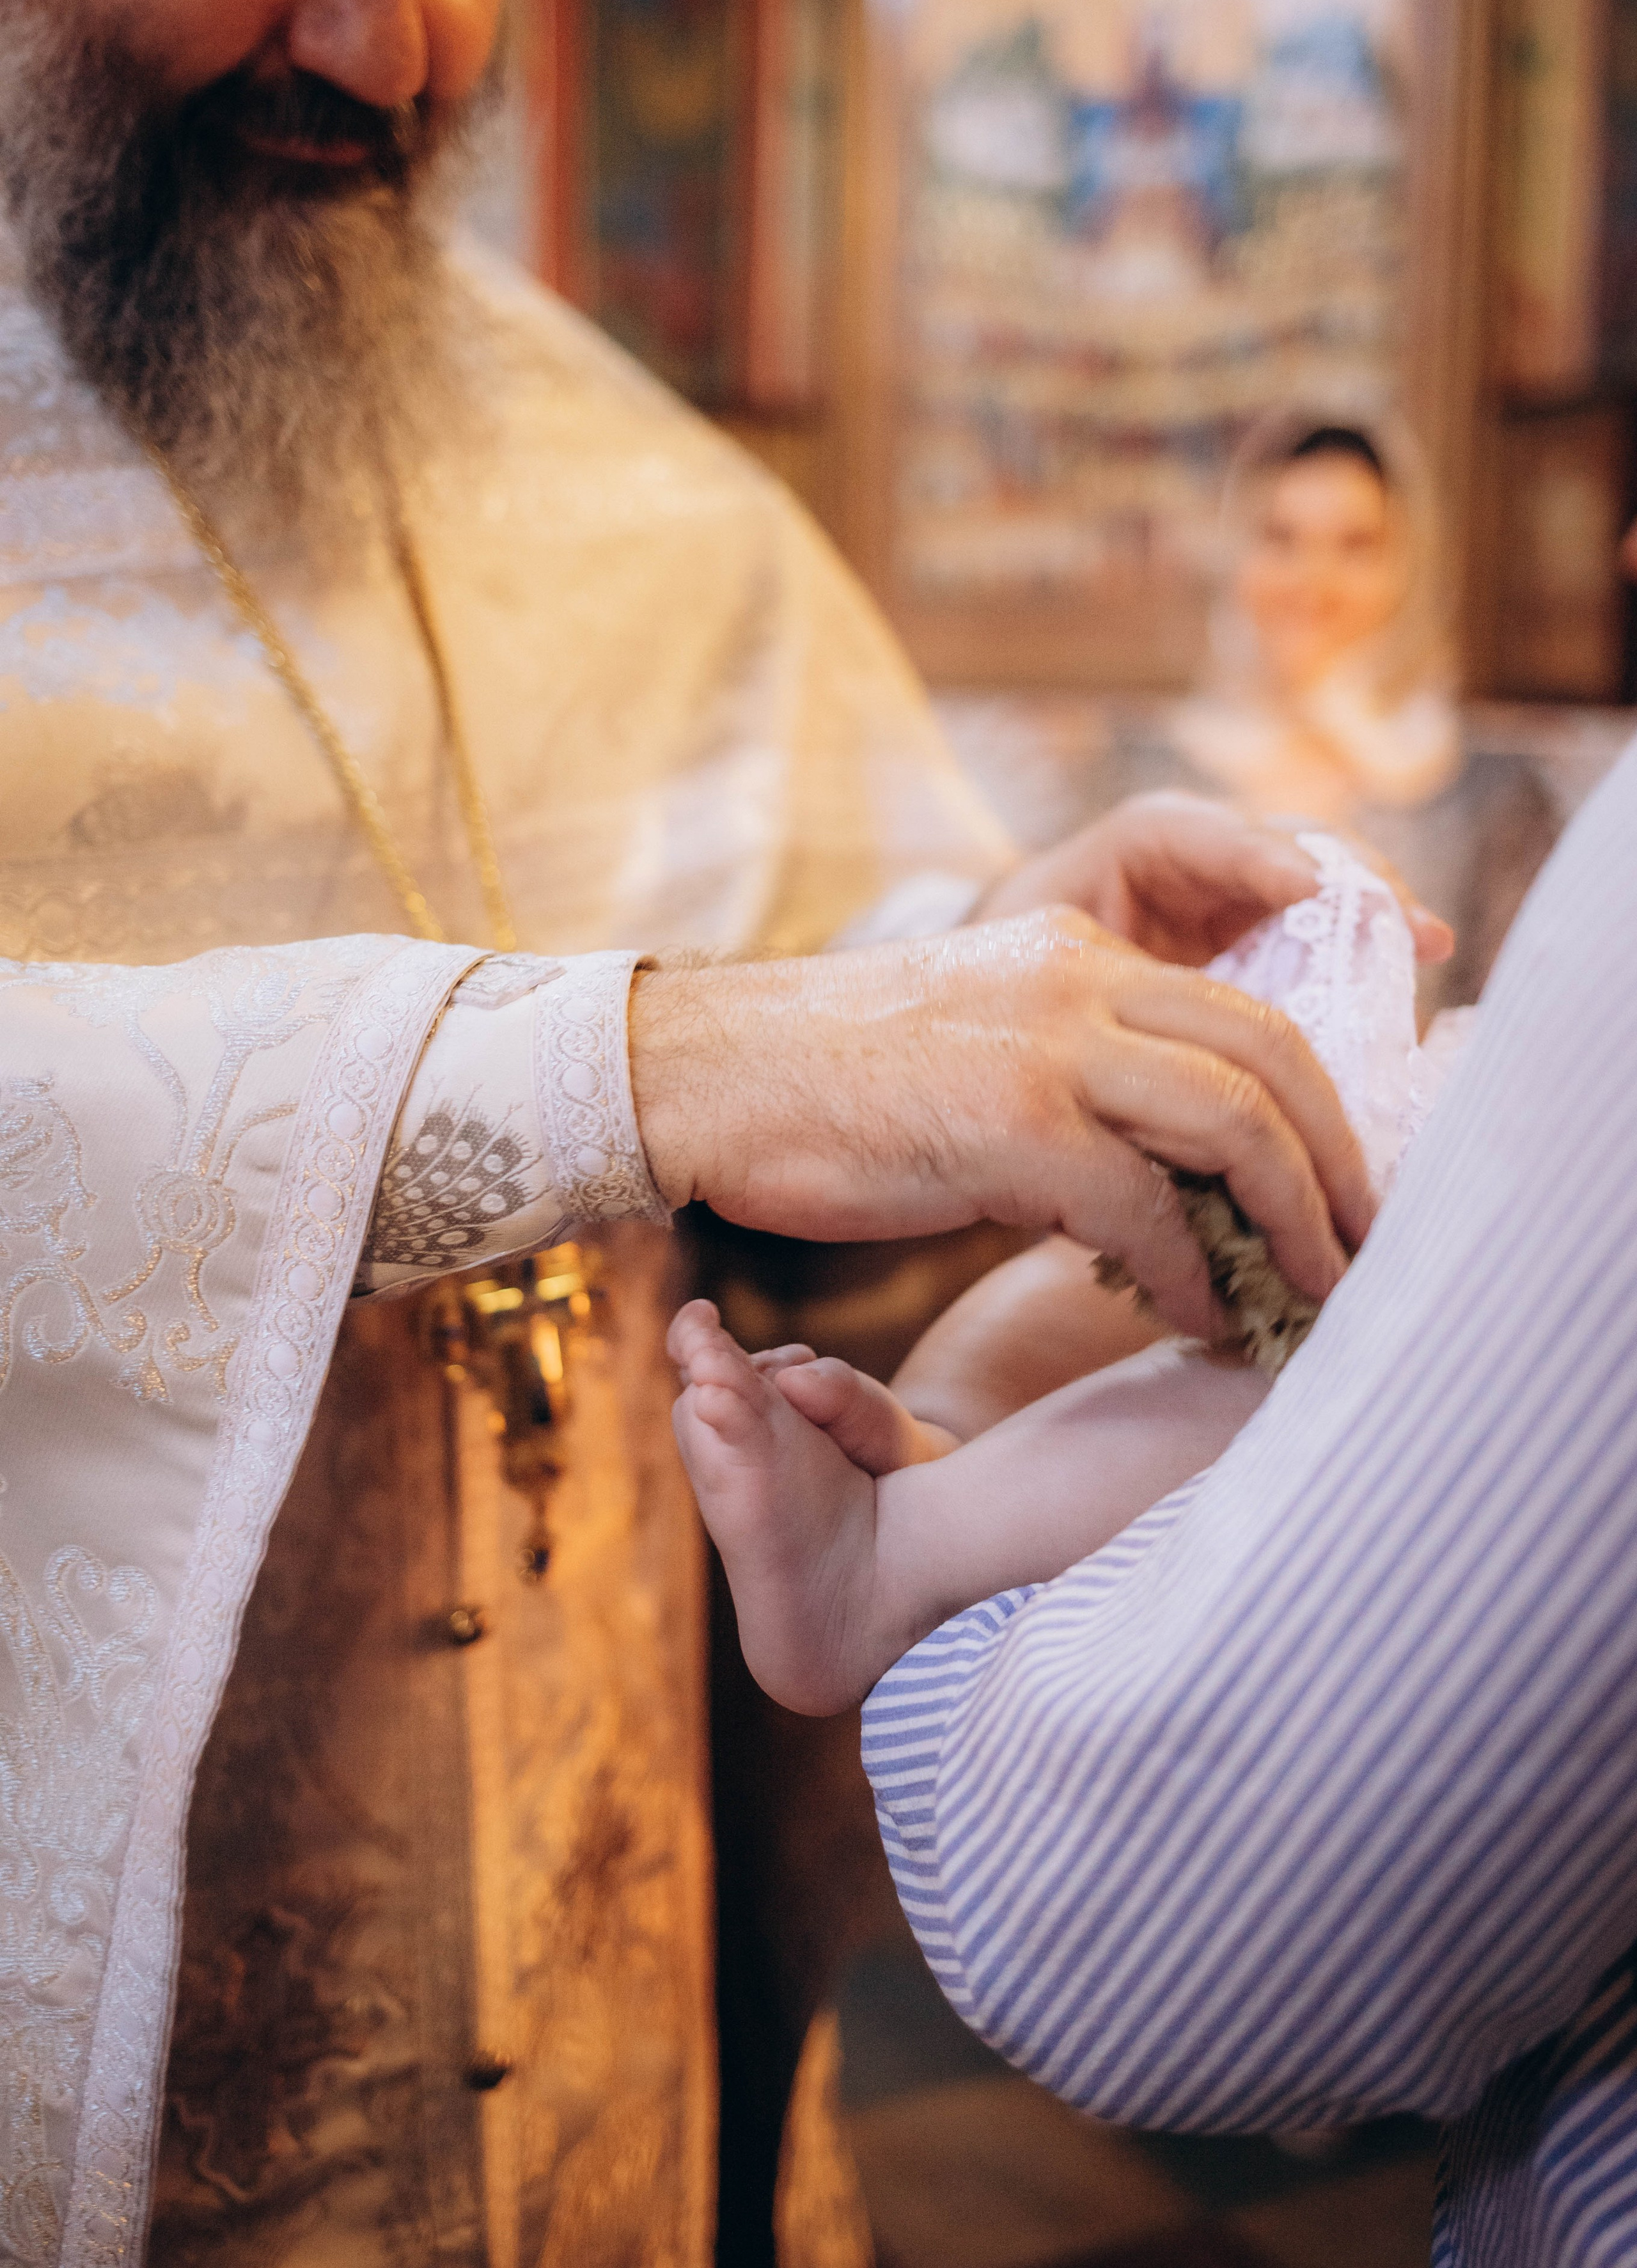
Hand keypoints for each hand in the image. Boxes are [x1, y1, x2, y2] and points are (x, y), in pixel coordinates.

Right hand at [630, 908, 1373, 1338]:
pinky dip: (1192, 1273)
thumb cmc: (827, 1082)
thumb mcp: (978, 1046)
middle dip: (1337, 1163)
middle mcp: (1081, 979)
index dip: (1316, 1104)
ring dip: (1293, 1219)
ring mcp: (1048, 1046)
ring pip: (1234, 1121)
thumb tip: (1159, 1176)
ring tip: (1314, 1291)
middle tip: (1366, 1244)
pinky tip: (1202, 1319)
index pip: (1244, 1011)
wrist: (700, 1073)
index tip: (1342, 1184)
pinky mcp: (1011, 1124)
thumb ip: (1074, 1079)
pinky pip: (1146, 1208)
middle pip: (1272, 1057)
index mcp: (1076, 949)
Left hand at [975, 791, 1454, 966]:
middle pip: (1301, 850)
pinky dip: (1370, 973)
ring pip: (1334, 895)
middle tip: (1405, 923)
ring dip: (1380, 924)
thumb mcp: (1043, 958)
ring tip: (1426, 948)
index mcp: (1146, 842)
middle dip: (1355, 882)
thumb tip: (1144, 1025)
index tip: (1306, 887)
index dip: (1259, 855)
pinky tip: (1407, 1002)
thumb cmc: (1023, 970)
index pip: (1206, 832)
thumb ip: (1091, 970)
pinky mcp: (1284, 948)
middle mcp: (1217, 857)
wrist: (1027, 996)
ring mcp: (1261, 898)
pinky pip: (1338, 949)